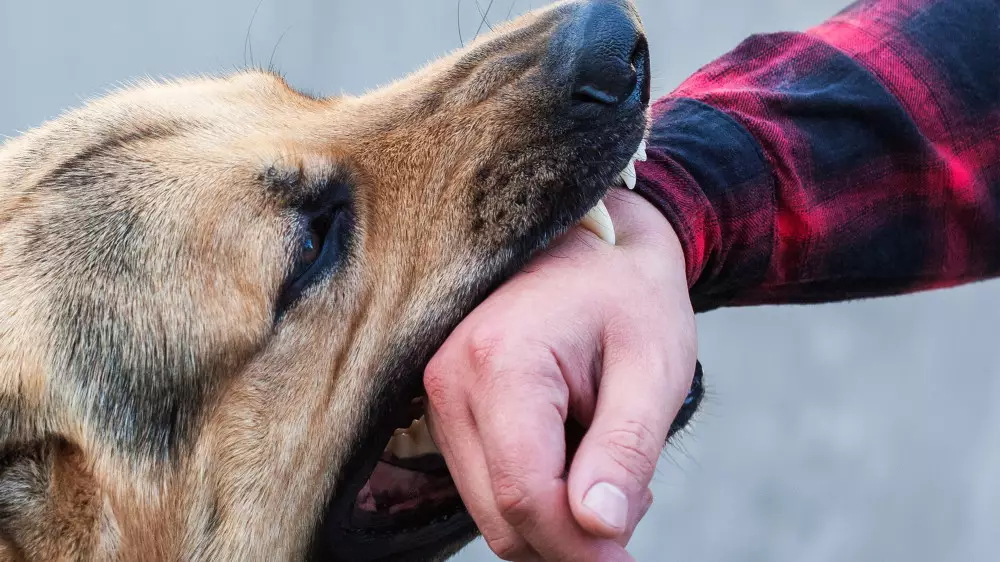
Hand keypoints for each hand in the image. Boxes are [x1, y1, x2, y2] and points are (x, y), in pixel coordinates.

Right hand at [424, 189, 696, 560]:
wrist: (591, 240)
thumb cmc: (630, 297)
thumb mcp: (652, 368)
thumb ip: (625, 452)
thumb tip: (599, 532)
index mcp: (502, 362)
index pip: (527, 495)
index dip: (582, 549)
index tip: (628, 561)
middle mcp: (451, 380)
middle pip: (502, 514)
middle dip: (570, 536)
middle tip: (632, 502)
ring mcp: (439, 392)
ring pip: (490, 508)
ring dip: (553, 515)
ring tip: (608, 469)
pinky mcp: (445, 404)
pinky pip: (484, 482)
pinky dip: (533, 492)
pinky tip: (577, 456)